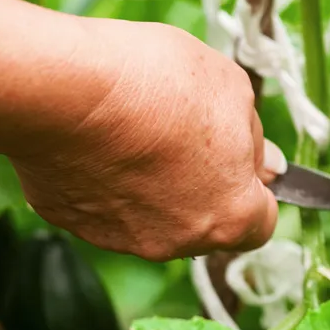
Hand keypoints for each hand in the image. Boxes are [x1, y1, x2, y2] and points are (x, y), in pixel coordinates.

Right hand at [8, 20, 281, 262]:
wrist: (64, 87)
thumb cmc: (160, 86)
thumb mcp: (234, 91)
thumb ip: (254, 140)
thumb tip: (265, 166)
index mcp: (231, 217)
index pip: (260, 223)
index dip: (253, 189)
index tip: (241, 159)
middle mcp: (179, 242)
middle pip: (204, 222)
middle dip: (203, 186)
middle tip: (184, 134)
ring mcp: (121, 238)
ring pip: (152, 217)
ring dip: (152, 185)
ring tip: (135, 131)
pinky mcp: (71, 223)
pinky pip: (100, 204)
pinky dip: (104, 180)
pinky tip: (96, 139)